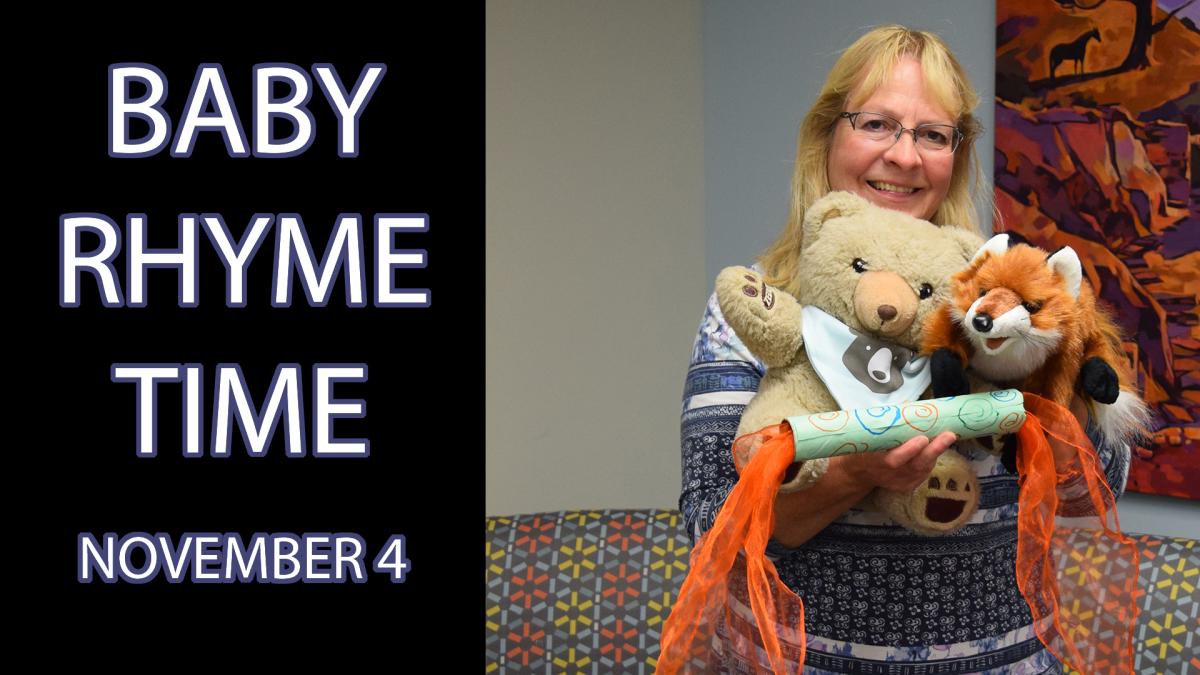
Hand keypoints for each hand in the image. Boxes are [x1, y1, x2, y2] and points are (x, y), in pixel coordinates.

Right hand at [835, 431, 956, 491]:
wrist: (859, 472)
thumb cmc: (865, 447)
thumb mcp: (868, 434)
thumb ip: (886, 422)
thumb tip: (908, 405)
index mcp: (875, 461)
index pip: (894, 460)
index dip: (909, 451)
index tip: (922, 439)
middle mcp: (888, 475)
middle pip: (915, 466)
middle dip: (934, 450)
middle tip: (948, 435)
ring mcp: (899, 482)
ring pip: (923, 469)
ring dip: (936, 453)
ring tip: (946, 436)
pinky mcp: (908, 485)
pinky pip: (923, 473)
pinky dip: (931, 460)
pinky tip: (936, 448)